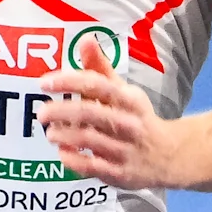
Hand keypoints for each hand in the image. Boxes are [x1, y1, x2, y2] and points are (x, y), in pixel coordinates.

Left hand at [38, 57, 174, 186]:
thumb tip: (85, 38)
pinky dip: (73, 159)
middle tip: (41, 112)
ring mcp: (125, 149)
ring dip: (64, 135)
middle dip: (61, 111)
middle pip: (90, 113)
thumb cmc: (138, 118)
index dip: (69, 82)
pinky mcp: (120, 173)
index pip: (97, 85)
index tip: (45, 82)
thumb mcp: (124, 92)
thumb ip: (100, 68)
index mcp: (129, 99)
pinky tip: (62, 152)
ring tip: (50, 132)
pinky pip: (92, 166)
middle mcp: (128, 123)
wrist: (170, 156)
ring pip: (89, 139)